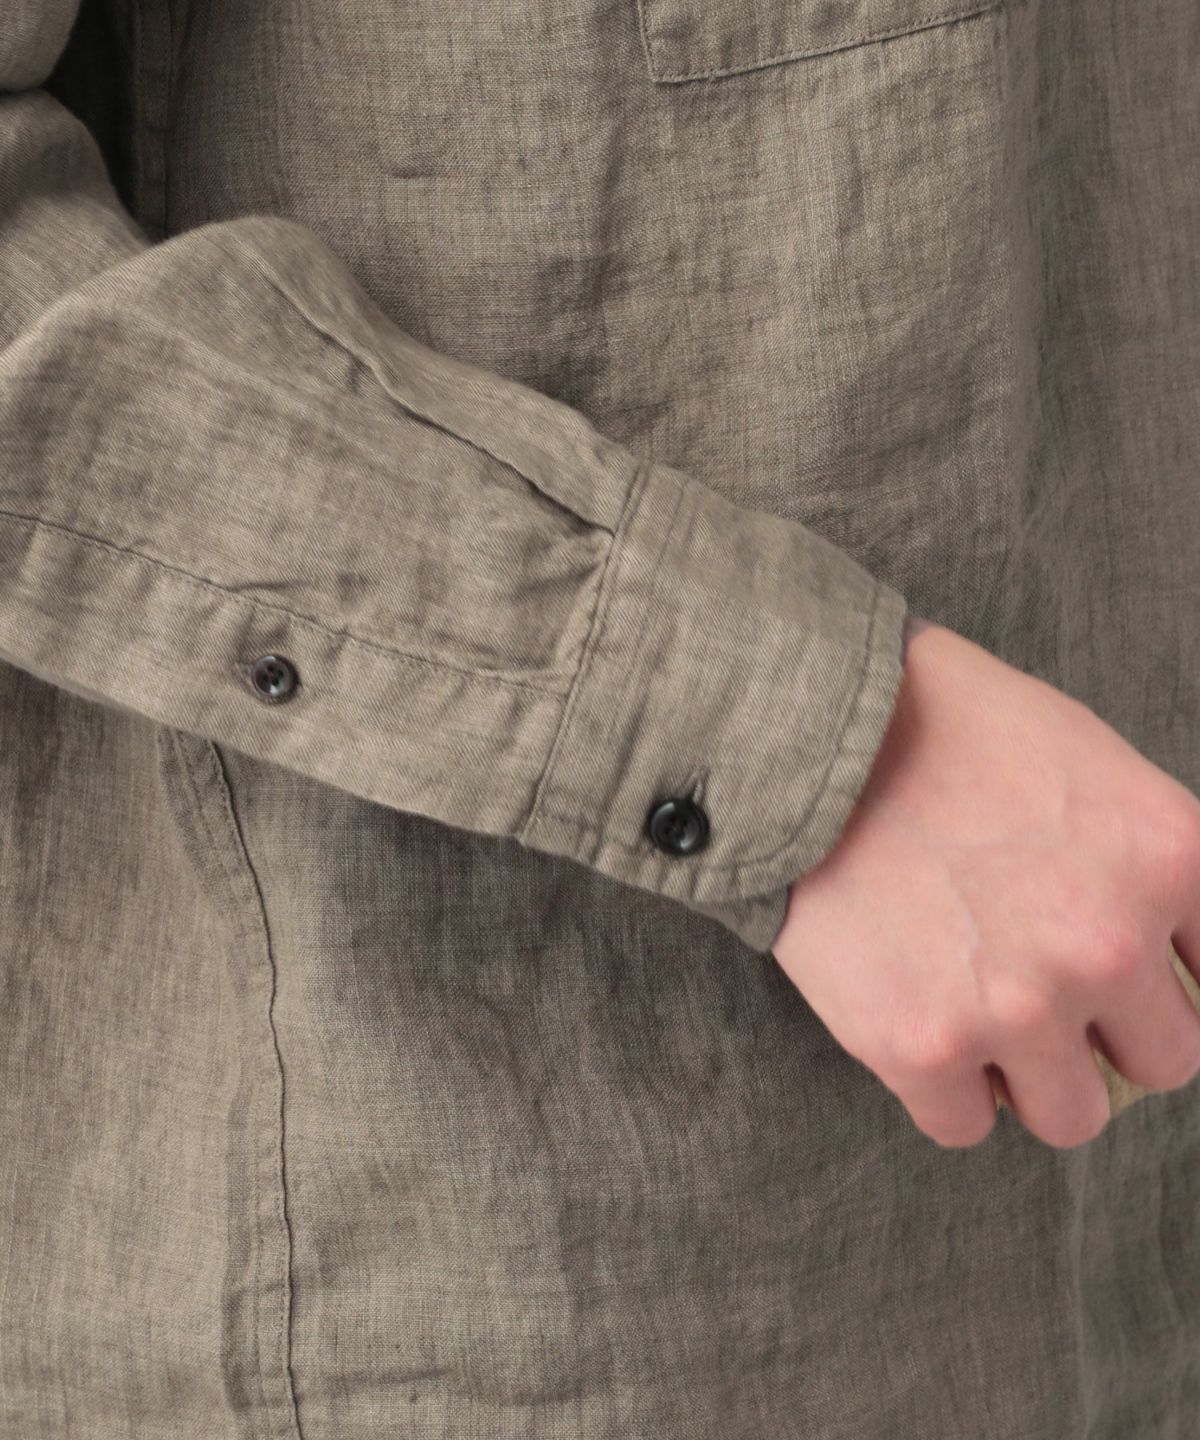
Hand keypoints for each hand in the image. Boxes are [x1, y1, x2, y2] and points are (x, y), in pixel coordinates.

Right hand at [772, 616, 1199, 1148]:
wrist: (806, 731)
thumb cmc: (939, 721)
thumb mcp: (1087, 754)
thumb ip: (1146, 854)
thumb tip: (1170, 934)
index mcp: (1168, 859)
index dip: (1166, 974)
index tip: (1123, 969)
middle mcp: (1108, 945)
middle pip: (1162, 1060)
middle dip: (1105, 1030)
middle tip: (1041, 984)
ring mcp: (1017, 1006)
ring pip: (1073, 1116)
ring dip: (1032, 1077)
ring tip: (975, 1013)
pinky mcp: (921, 1047)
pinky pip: (964, 1126)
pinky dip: (943, 1088)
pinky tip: (914, 1020)